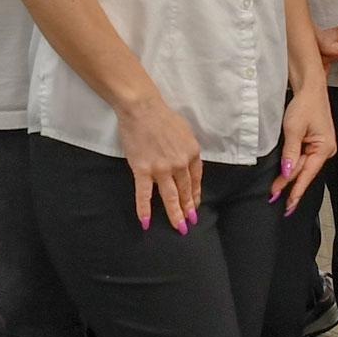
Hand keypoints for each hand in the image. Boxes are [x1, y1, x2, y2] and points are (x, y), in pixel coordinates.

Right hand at [116, 93, 203, 232]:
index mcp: (192, 153)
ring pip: (170, 197)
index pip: (195, 180)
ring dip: (175, 214)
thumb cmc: (162, 116)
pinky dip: (144, 210)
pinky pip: (144, 194)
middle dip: (188, 209)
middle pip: (185, 191)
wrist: (141, 108)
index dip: (195, 195)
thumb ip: (187, 150)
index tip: (194, 206)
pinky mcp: (143, 169)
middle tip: (189, 223)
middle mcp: (179, 164)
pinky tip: (146, 223)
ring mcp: (161, 168)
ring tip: (179, 228)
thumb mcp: (185, 132)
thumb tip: (187, 164)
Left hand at [272, 85, 336, 211]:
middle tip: (273, 196)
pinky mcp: (315, 143)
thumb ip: (290, 153)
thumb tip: (286, 173)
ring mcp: (321, 147)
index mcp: (324, 148)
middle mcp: (326, 150)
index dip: (296, 190)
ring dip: (290, 174)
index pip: (307, 174)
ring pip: (303, 165)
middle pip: (304, 171)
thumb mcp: (293, 129)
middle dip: (289, 183)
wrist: (310, 88)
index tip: (287, 205)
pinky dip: (293, 164)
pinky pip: (303, 158)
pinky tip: (285, 174)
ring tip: (276, 188)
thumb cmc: (304, 104)